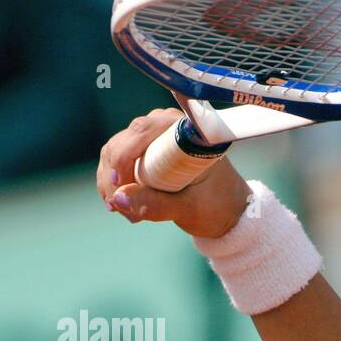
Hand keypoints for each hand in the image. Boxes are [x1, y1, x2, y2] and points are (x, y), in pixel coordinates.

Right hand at [96, 108, 251, 237]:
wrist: (228, 210)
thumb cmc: (217, 206)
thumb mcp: (188, 210)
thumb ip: (155, 206)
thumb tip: (118, 198)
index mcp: (185, 131)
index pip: (142, 131)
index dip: (123, 158)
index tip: (118, 187)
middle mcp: (165, 125)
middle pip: (122, 142)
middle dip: (114, 178)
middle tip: (122, 210)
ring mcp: (152, 136)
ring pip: (114, 152)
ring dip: (113, 185)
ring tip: (129, 214)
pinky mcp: (143, 149)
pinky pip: (116, 161)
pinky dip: (116, 185)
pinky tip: (125, 207)